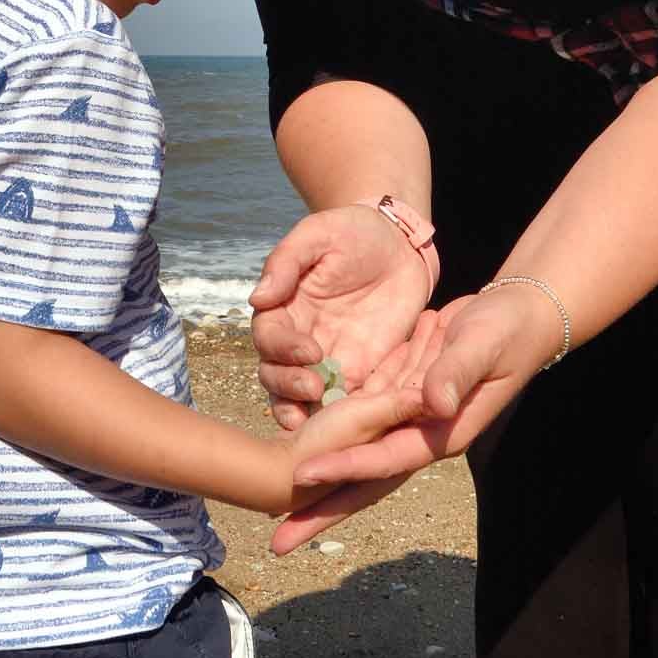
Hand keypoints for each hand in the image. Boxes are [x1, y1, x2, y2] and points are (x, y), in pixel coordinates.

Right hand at [250, 206, 437, 429]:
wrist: (399, 244)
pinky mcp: (357, 372)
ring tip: (324, 419)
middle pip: (276, 375)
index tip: (309, 351)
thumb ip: (287, 261)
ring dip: (305, 409)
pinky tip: (354, 425)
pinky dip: (343, 416)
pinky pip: (343, 400)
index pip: (268, 338)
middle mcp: (297, 339)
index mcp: (283, 308)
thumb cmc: (353, 232)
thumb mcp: (319, 235)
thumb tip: (258, 297)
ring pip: (300, 396)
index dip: (283, 349)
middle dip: (289, 387)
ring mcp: (326, 360)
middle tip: (314, 388)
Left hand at [281, 283, 567, 523]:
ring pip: (359, 465)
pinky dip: (335, 453)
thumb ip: (456, 374)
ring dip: (322, 490)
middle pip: (366, 483)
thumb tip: (432, 405)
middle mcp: (422, 439)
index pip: (385, 459)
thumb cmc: (507, 333)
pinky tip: (305, 461)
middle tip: (279, 543)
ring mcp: (411, 427)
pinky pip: (364, 436)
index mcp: (442, 433)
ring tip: (279, 515)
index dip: (345, 467)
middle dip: (323, 512)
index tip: (302, 476)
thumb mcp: (483, 346)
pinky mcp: (403, 407)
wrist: (518, 320)